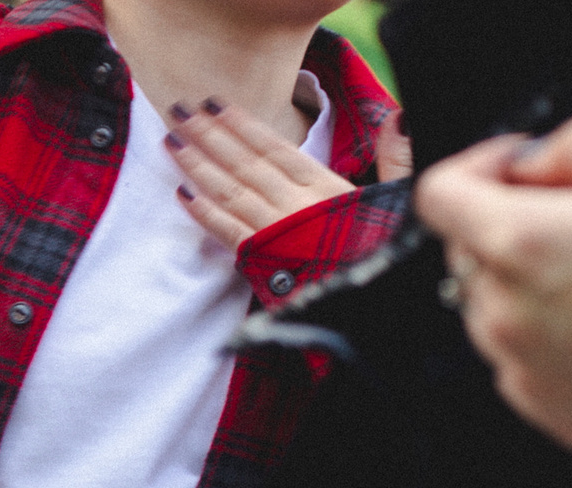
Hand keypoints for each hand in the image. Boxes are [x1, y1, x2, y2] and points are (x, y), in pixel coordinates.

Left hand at [164, 96, 382, 250]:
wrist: (378, 298)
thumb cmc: (382, 248)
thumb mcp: (399, 197)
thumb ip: (396, 157)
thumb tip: (398, 116)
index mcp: (326, 186)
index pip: (276, 147)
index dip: (243, 124)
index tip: (216, 104)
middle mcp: (298, 203)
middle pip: (246, 163)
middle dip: (210, 136)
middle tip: (179, 112)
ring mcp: (278, 231)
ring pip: (231, 191)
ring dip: (199, 165)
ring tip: (172, 142)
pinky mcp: (265, 260)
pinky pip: (228, 231)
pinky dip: (203, 212)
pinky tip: (181, 192)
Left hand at [417, 117, 571, 461]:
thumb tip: (532, 161)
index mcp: (524, 245)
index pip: (441, 194)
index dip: (479, 166)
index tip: (517, 164)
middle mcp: (505, 314)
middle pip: (468, 252)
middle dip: (513, 222)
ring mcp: (522, 370)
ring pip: (494, 308)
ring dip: (533, 283)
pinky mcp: (548, 411)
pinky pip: (525, 359)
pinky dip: (553, 334)